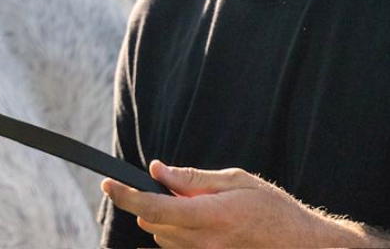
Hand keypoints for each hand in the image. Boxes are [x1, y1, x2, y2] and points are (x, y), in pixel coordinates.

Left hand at [101, 161, 389, 247]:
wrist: (304, 246)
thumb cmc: (274, 209)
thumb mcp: (235, 181)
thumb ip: (193, 178)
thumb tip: (158, 170)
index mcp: (210, 215)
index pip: (154, 206)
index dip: (126, 195)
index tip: (107, 184)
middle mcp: (205, 242)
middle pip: (154, 223)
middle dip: (151, 202)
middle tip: (174, 189)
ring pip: (163, 238)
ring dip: (166, 220)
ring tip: (197, 208)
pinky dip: (176, 235)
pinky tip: (195, 223)